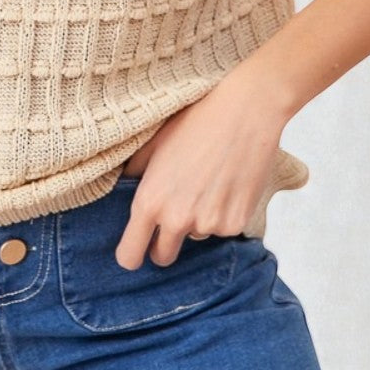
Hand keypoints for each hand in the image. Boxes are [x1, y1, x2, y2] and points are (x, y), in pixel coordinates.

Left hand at [114, 74, 285, 270]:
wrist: (245, 113)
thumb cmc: (196, 122)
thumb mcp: (153, 144)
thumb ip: (135, 174)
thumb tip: (124, 189)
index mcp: (150, 202)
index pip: (130, 255)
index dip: (131, 255)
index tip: (136, 250)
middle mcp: (177, 220)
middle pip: (163, 256)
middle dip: (165, 244)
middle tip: (174, 216)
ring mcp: (209, 225)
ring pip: (196, 236)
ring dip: (198, 220)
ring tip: (207, 183)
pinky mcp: (236, 224)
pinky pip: (223, 229)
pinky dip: (223, 214)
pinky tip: (227, 184)